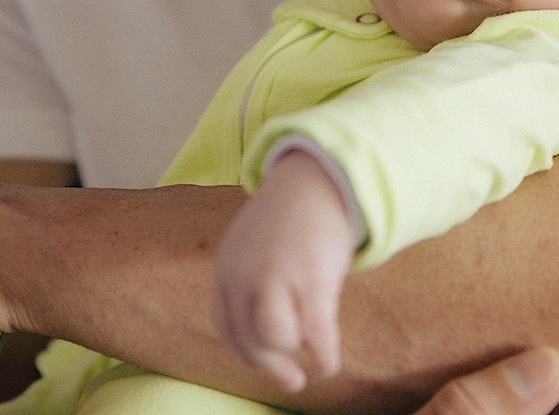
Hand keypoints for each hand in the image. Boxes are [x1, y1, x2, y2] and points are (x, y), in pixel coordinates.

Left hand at [213, 150, 355, 392]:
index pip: (228, 326)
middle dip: (272, 365)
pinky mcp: (312, 279)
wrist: (319, 178)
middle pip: (250, 339)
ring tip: (312, 356)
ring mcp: (277, 277)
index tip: (265, 362)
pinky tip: (330, 363)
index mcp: (227, 268)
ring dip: (294, 353)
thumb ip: (249, 279)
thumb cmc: (292, 216)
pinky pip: (315, 334)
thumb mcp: (254, 244)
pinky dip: (324, 355)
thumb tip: (261, 325)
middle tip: (292, 380)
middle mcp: (244, 275)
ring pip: (275, 339)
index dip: (247, 352)